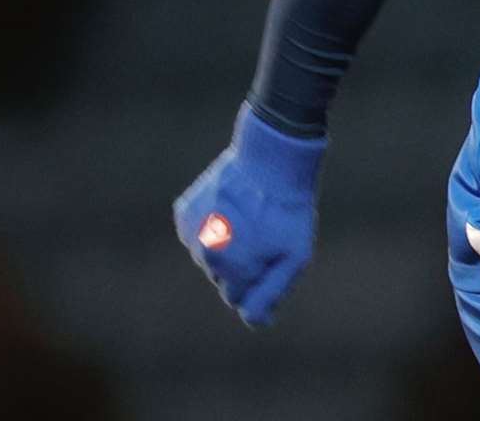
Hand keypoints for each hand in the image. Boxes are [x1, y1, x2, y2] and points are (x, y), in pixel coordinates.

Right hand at [173, 102, 326, 325]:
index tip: (272, 256)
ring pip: (209, 255)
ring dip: (227, 243)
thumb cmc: (288, 210)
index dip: (258, 278)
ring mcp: (191, 233)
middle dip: (242, 263)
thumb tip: (254, 322)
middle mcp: (205, 256)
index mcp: (232, 271)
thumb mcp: (295, 255)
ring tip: (249, 216)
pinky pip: (198, 232)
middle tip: (264, 233)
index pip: (238, 298)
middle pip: (223, 277)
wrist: (270, 157)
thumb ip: (271, 293)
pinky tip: (232, 207)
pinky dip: (213, 224)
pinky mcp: (184, 213)